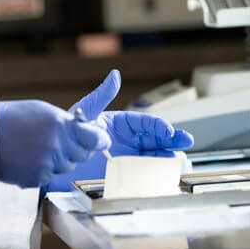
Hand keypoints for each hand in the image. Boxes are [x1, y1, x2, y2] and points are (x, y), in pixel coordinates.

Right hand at [0, 100, 109, 188]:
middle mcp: (58, 145)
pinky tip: (27, 159)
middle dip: (74, 149)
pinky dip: (41, 171)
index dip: (99, 140)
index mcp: (61, 124)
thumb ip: (67, 122)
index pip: (96, 138)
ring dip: (57, 161)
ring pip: (66, 167)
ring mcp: (48, 164)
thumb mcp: (42, 111)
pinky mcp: (37, 179)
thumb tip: (89, 130)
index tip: (100, 139)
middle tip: (54, 141)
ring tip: (35, 148)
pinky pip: (49, 177)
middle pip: (81, 155)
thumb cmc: (13, 118)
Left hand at [45, 70, 194, 191]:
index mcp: (123, 122)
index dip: (159, 125)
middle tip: (187, 141)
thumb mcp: (88, 110)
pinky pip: (145, 171)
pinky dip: (157, 172)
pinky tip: (167, 174)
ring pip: (155, 155)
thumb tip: (115, 75)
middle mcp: (130, 138)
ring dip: (169, 156)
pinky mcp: (126, 171)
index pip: (146, 122)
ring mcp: (129, 155)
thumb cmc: (74, 129)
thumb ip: (103, 94)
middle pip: (156, 138)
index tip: (167, 131)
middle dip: (172, 139)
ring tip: (181, 161)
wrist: (62, 155)